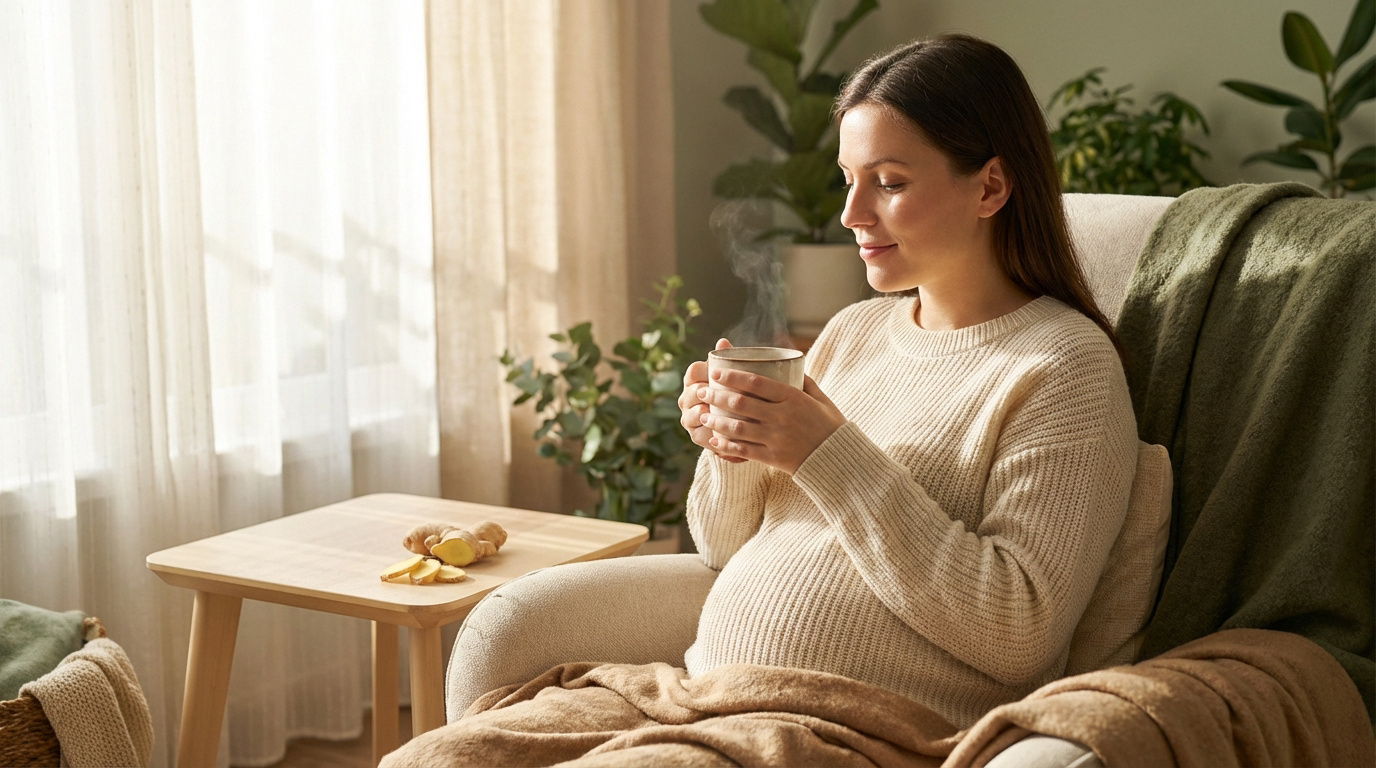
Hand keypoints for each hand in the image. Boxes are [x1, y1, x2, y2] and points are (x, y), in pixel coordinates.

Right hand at [679, 338, 745, 462]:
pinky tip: (725, 435)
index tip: (715, 371)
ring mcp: (690, 419)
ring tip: (713, 414)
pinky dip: (712, 436)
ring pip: (692, 416)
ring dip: (702, 414)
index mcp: (695, 381)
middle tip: (714, 393)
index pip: (693, 371)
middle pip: (690, 393)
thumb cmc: (736, 391)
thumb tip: (722, 341)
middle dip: (701, 392)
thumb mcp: (735, 376)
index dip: (702, 371)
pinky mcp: (698, 437)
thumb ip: (728, 359)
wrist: (739, 421)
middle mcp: (688, 400)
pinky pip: (702, 437)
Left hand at [696, 368, 846, 474]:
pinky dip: (726, 446)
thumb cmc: (829, 425)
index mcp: (793, 397)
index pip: (755, 382)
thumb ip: (803, 381)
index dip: (731, 376)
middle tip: (702, 390)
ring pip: (738, 428)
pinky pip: (744, 451)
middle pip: (741, 403)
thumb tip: (787, 364)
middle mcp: (782, 416)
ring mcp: (777, 438)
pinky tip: (713, 441)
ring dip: (716, 420)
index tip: (715, 371)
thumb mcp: (820, 398)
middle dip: (716, 396)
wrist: (839, 458)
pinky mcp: (773, 457)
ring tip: (703, 414)